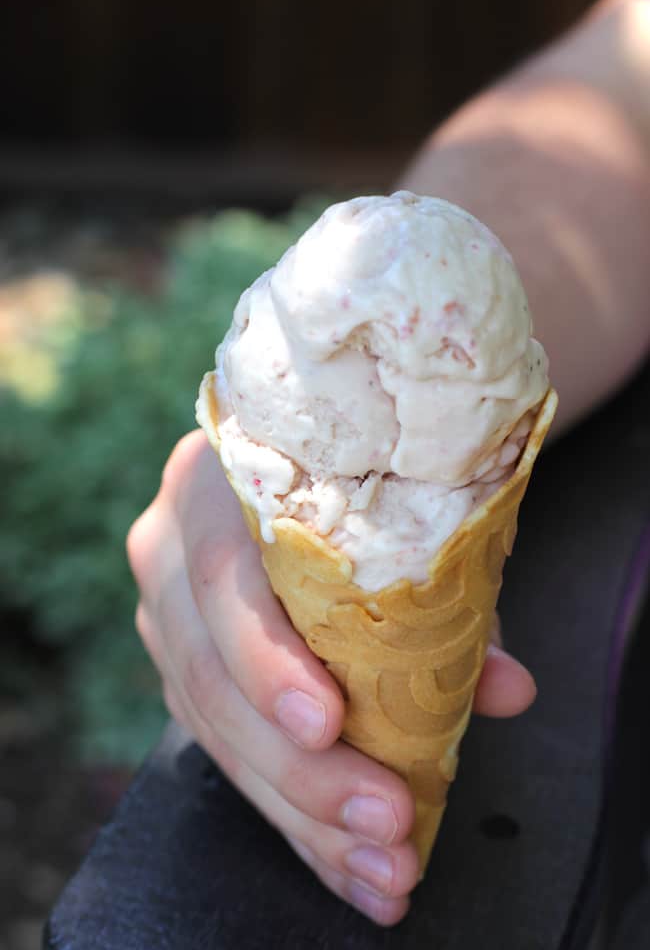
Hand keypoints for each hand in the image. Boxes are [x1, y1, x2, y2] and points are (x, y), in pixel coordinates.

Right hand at [127, 431, 535, 926]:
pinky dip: (290, 813)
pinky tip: (343, 859)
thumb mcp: (408, 526)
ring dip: (300, 810)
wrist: (303, 476)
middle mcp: (171, 549)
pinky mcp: (181, 669)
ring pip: (211, 729)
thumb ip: (449, 603)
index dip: (266, 657)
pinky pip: (222, 752)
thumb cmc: (361, 492)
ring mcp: (167, 613)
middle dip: (298, 768)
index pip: (223, 575)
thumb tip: (505, 689)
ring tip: (379, 863)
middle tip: (385, 818)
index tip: (329, 724)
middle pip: (210, 673)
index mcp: (217, 484)